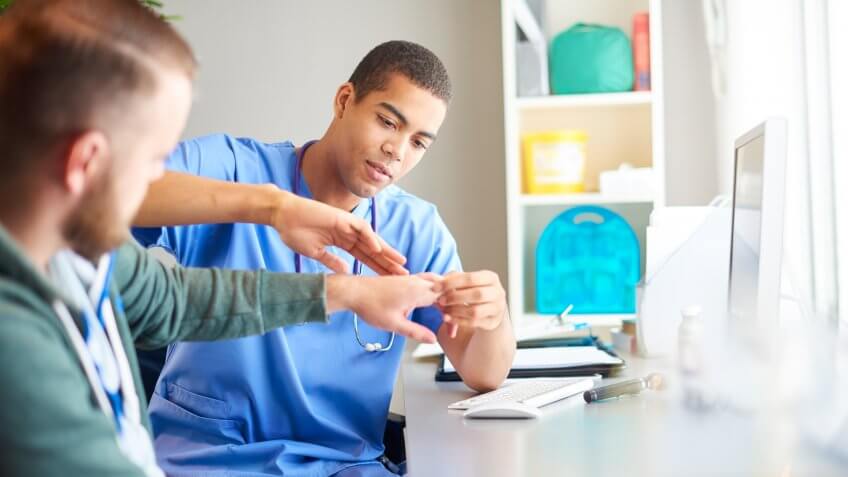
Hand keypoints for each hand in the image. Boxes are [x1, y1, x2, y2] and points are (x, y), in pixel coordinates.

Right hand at [271, 189, 407, 274]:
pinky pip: (360, 227)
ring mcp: (346, 225)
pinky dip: (370, 238)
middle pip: (372, 250)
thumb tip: (346, 271)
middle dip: (387, 262)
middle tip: (403, 274)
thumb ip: (332, 261)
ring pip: (371, 239)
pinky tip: (378, 249)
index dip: (377, 268)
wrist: (283, 216)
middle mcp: (348, 233)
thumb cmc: (295, 232)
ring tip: (399, 262)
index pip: (364, 257)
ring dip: (386, 250)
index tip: (390, 280)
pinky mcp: (342, 217)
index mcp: (342, 242)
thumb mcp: (316, 253)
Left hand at [326, 274, 442, 343]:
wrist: (354, 291)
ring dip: (445, 295)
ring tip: (447, 311)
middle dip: (453, 304)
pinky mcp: (405, 279)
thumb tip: (433, 339)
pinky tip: (432, 300)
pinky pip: (427, 281)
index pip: (446, 301)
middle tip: (453, 322)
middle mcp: (417, 281)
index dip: (453, 315)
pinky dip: (435, 290)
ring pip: (437, 283)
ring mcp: (411, 278)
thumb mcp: (394, 324)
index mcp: (418, 291)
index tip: (452, 330)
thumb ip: (415, 332)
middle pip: (445, 289)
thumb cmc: (371, 306)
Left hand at [437, 271, 506, 336]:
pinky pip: (474, 323)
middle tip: (440, 300)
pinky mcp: (492, 322)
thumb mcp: (467, 282)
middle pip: (476, 294)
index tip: (436, 287)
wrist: (490, 309)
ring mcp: (497, 309)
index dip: (451, 282)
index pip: (470, 278)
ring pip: (475, 311)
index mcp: (490, 278)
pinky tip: (448, 318)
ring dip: (456, 311)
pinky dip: (458, 321)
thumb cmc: (475, 292)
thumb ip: (454, 279)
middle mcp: (497, 292)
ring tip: (444, 310)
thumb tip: (437, 282)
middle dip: (455, 297)